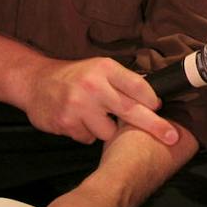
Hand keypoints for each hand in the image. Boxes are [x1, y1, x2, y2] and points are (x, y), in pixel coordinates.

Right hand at [21, 56, 179, 146]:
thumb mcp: (99, 69)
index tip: (161, 109)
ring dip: (106, 130)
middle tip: (172, 137)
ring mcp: (78, 106)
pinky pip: (88, 138)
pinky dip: (86, 133)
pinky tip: (77, 120)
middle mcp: (93, 86)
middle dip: (154, 126)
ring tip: (93, 115)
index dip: (152, 101)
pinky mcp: (66, 123)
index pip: (138, 86)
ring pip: (108, 132)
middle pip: (131, 111)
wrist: (35, 82)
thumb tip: (154, 98)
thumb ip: (123, 81)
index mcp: (105, 68)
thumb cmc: (75, 76)